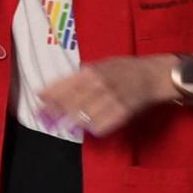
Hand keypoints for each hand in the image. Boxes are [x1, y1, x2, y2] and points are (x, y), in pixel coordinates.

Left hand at [35, 56, 171, 136]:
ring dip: (71, 122)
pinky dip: (92, 128)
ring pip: (82, 117)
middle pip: (69, 103)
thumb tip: (61, 85)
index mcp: (92, 71)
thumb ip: (83, 74)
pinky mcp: (120, 113)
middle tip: (44, 118)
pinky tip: (89, 127)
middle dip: (54, 112)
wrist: (153, 76)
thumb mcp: (103, 64)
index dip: (49, 94)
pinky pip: (100, 126)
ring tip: (64, 125)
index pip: (64, 85)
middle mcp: (98, 85)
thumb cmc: (128, 68)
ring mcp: (109, 100)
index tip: (39, 100)